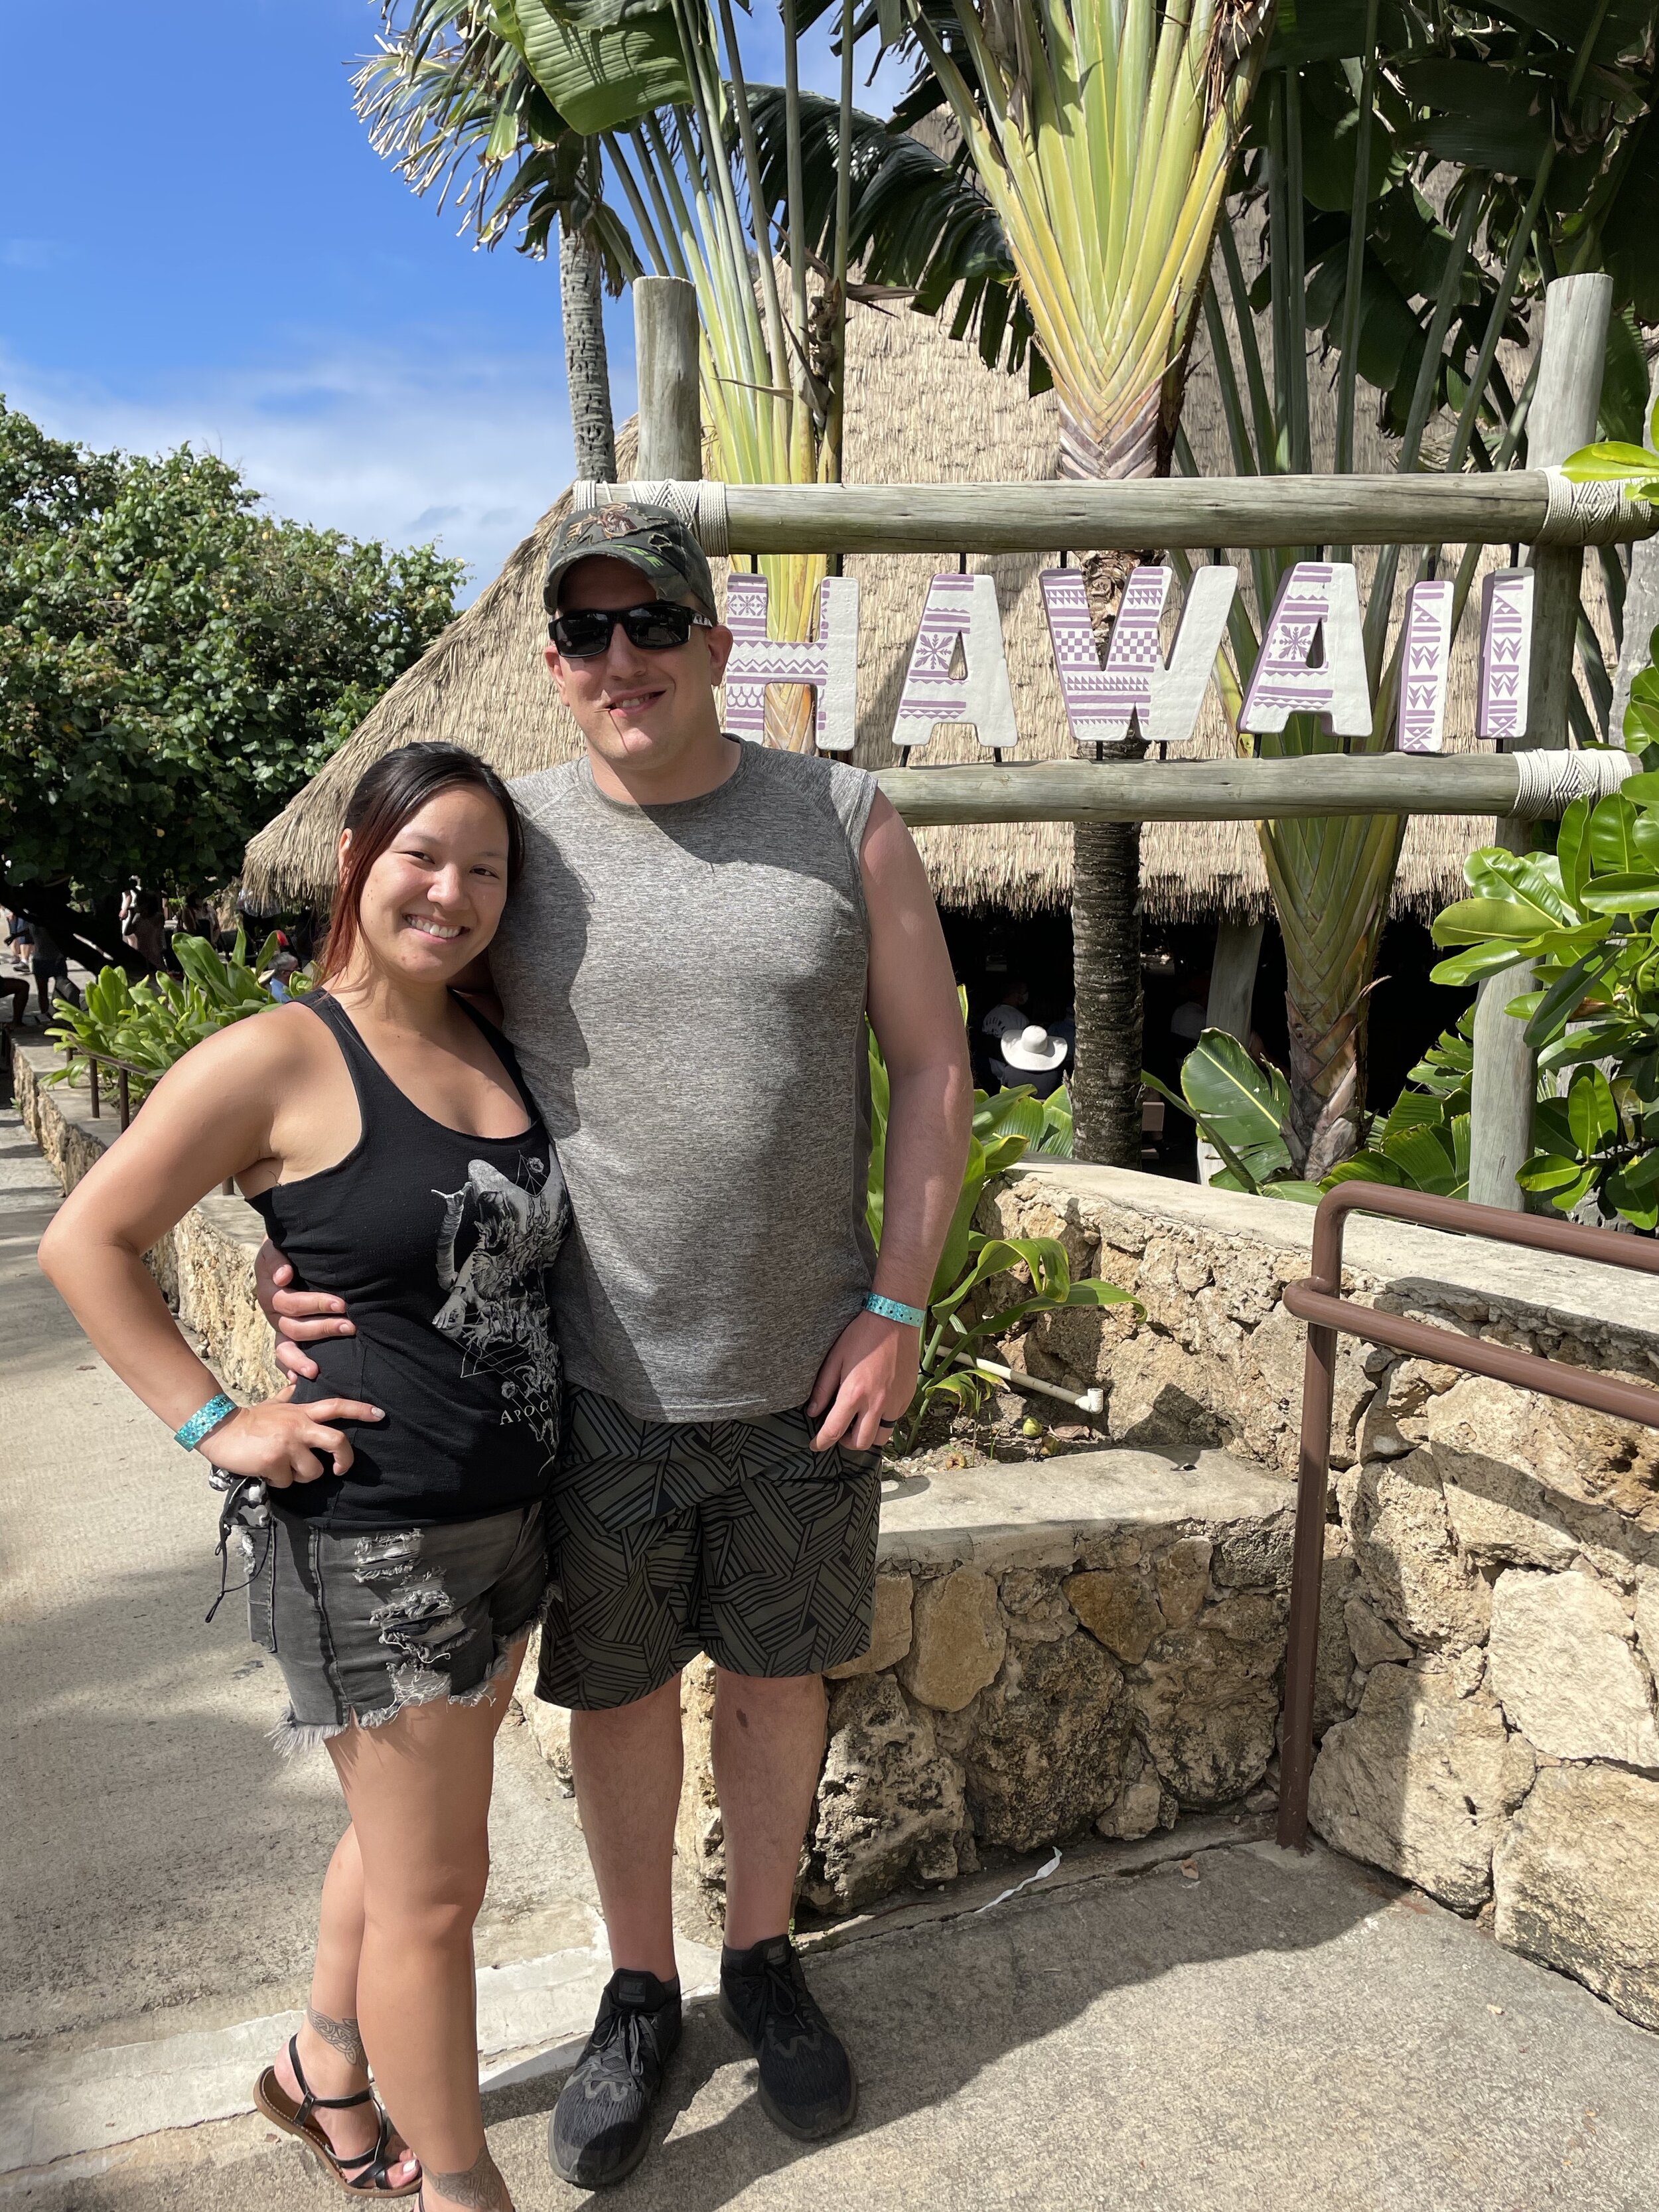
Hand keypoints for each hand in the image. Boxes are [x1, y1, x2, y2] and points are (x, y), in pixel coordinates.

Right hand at [200, 1391, 382, 1486]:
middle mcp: (298, 1426)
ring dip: (302, 1476)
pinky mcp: (273, 1462)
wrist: (220, 1430)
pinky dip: (279, 1482)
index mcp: (301, 1412)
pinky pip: (287, 1482)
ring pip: (313, 1471)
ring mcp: (287, 1444)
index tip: (380, 1415)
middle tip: (340, 1469)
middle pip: (337, 1441)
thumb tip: (300, 1376)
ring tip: (286, 1469)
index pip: (336, 1406)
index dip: (360, 1410)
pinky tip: (267, 1471)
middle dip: (345, 1459)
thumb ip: (290, 1394)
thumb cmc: (251, 1421)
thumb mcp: (275, 1404)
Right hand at [255, 1241, 354, 1383]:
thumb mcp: (277, 1246)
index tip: (340, 1305)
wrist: (287, 1250)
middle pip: (294, 1326)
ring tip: (320, 1366)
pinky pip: (282, 1356)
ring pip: (286, 1346)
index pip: (291, 1303)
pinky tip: (297, 1381)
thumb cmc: (287, 1247)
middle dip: (323, 1328)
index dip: (315, 1304)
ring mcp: (278, 1325)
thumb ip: (277, 1257)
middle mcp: (273, 1310)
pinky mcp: (284, 1335)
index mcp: (271, 1289)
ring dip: (304, 1356)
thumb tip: (283, 1277)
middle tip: (350, 1326)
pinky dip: (288, 1368)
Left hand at [807, 1309, 920, 1452]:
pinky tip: (875, 1407)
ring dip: (867, 1435)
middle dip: (846, 1442)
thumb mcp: (834, 1358)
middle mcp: (876, 1404)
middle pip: (860, 1442)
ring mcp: (895, 1403)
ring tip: (859, 1423)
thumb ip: (823, 1388)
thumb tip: (812, 1412)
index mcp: (854, 1394)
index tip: (815, 1445)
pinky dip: (882, 1421)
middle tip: (840, 1431)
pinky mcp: (906, 1398)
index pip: (834, 1431)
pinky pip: (894, 1421)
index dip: (821, 1443)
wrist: (895, 1321)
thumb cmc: (862, 1336)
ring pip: (881, 1437)